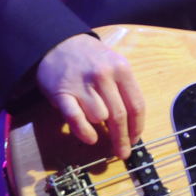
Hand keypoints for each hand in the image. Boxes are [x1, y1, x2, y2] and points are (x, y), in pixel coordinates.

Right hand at [36, 33, 144, 158]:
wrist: (58, 43)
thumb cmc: (90, 58)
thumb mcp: (114, 63)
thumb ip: (123, 88)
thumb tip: (131, 123)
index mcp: (121, 69)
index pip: (136, 104)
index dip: (137, 127)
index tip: (135, 139)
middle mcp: (104, 76)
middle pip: (119, 116)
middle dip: (123, 139)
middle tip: (123, 152)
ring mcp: (82, 84)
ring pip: (99, 117)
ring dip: (101, 128)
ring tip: (99, 127)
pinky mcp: (62, 93)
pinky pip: (77, 119)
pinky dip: (85, 132)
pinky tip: (90, 137)